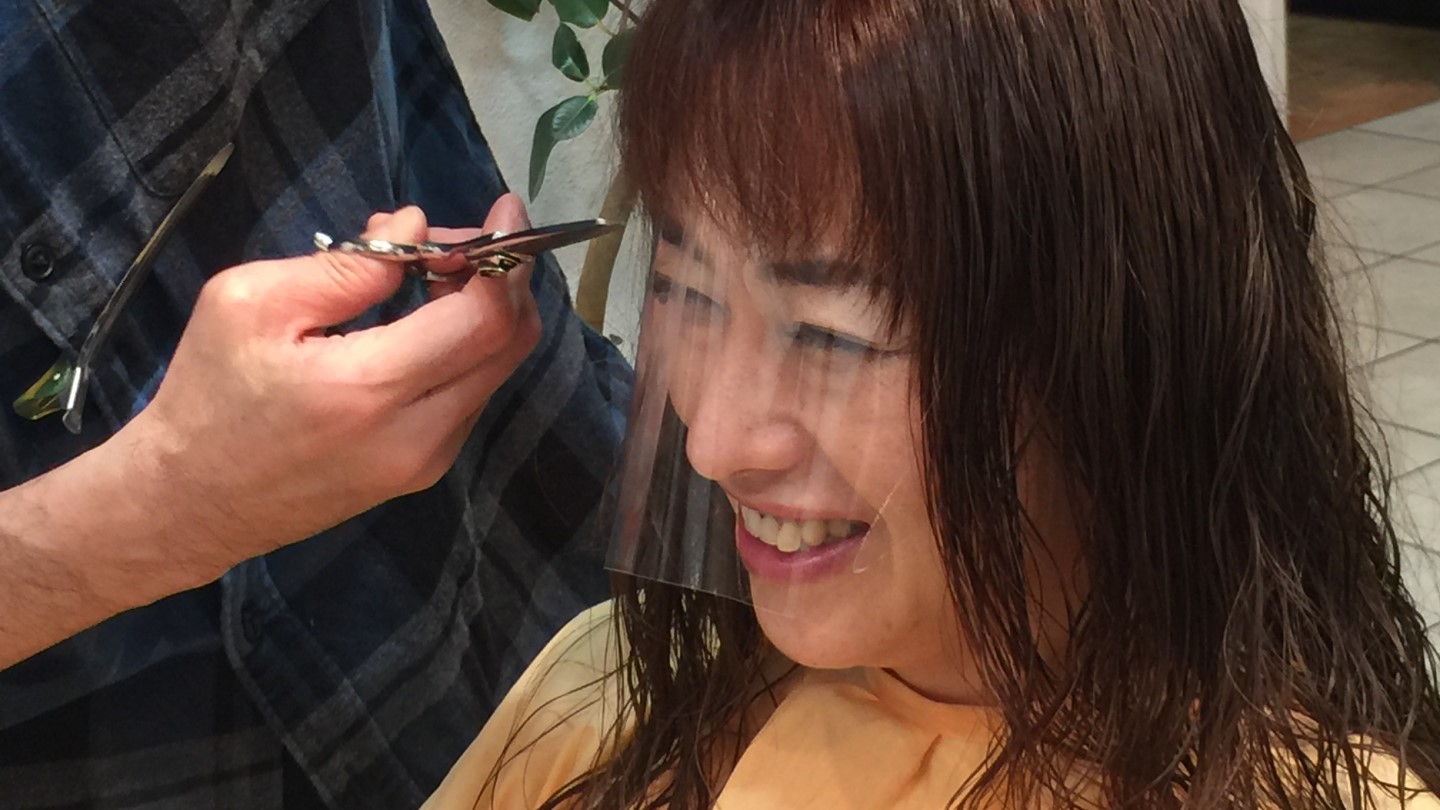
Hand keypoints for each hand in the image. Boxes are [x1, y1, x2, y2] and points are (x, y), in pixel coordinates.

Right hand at [116, 194, 539, 565]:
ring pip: (497, 369)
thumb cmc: (209, 394)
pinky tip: (417, 322)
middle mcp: (419, 434)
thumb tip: (417, 228)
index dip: (506, 257)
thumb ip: (344, 268)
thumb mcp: (251, 305)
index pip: (484, 319)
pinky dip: (463, 347)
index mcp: (371, 389)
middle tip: (449, 242)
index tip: (503, 208)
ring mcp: (427, 461)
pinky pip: (471, 394)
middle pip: (510, 343)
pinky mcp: (423, 471)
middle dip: (499, 277)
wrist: (190, 502)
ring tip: (424, 275)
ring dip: (482, 311)